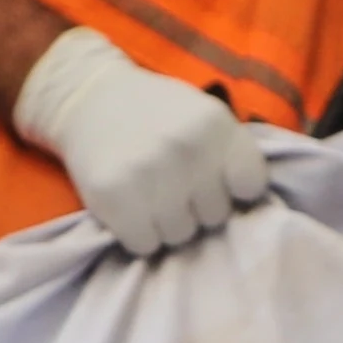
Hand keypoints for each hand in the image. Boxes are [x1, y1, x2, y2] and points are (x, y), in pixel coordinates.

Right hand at [13, 25, 270, 254]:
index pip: (252, 188)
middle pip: (215, 218)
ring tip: (151, 195)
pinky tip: (130, 206)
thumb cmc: (157, 114)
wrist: (89, 97)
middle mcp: (186, 148)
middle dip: (198, 207)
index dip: (234, 190)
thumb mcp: (204, 116)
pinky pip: (144, 245)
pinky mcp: (113, 196)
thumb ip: (232, 154)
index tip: (215, 180)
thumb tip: (253, 212)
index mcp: (215, 126)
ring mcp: (148, 173)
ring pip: (180, 236)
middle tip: (174, 185)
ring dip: (167, 224)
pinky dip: (137, 233)